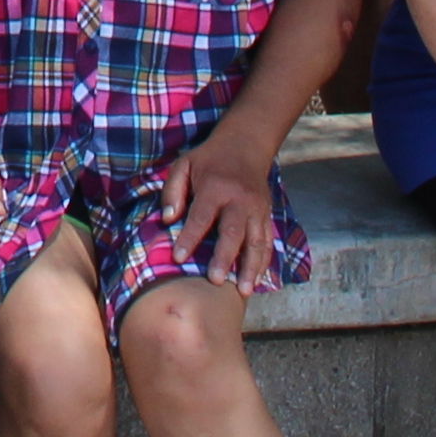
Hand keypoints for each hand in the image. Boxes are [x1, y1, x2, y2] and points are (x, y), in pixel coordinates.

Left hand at [161, 132, 284, 293]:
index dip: (189, 238)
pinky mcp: (267, 215)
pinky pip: (268, 241)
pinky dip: (264, 262)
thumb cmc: (208, 160)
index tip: (178, 258)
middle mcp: (239, 200)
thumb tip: (168, 219)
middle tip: (216, 280)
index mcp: (215, 187)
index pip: (201, 216)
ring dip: (251, 267)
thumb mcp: (183, 165)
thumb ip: (173, 191)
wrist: (246, 145)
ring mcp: (257, 209)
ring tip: (244, 291)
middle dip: (225, 257)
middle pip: (233, 232)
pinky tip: (257, 281)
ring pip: (257, 241)